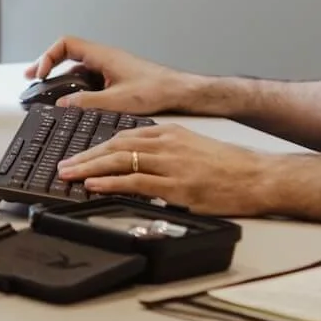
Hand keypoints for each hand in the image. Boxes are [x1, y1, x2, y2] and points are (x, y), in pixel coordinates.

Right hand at [25, 35, 198, 114]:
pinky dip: (75, 85)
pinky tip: (71, 101)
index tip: (40, 74)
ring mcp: (109, 67)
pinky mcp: (114, 78)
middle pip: (68, 53)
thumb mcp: (116, 100)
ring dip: (61, 76)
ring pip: (78, 66)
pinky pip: (88, 77)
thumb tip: (62, 103)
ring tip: (46, 91)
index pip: (66, 44)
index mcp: (102, 55)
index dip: (48, 56)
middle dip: (48, 64)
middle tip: (32, 78)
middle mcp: (104, 58)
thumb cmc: (155, 89)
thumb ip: (86, 102)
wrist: (177, 91)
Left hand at [56, 123, 277, 216]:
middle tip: (64, 165)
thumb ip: (166, 152)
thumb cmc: (229, 166)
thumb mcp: (193, 148)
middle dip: (86, 156)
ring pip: (120, 161)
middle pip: (116, 145)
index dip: (98, 145)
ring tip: (70, 175)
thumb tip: (139, 164)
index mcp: (170, 133)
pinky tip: (95, 185)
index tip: (79, 153)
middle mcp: (167, 143)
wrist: (256, 176)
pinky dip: (111, 183)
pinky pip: (136, 182)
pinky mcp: (176, 187)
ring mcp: (171, 164)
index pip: (124, 135)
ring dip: (91, 168)